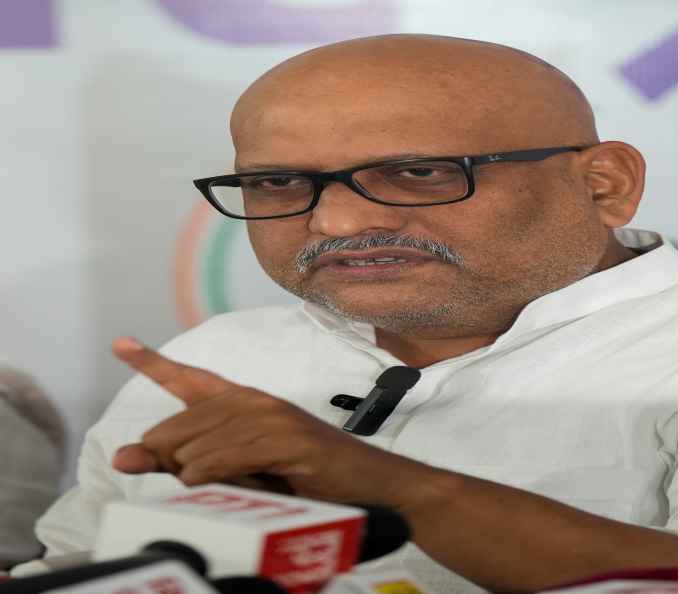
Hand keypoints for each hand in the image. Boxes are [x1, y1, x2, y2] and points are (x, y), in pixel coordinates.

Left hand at [110, 336, 430, 507]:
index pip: (191, 380)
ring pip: (194, 450)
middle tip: (210, 484)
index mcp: (245, 401)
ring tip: (241, 486)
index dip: (152, 362)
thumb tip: (125, 456)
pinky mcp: (285, 438)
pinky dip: (215, 481)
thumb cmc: (307, 478)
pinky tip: (233, 484)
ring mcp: (270, 416)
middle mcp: (253, 400)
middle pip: (174, 430)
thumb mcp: (243, 470)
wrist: (370, 483)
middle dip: (175, 467)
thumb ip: (186, 461)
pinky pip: (221, 461)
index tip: (120, 343)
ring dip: (203, 481)